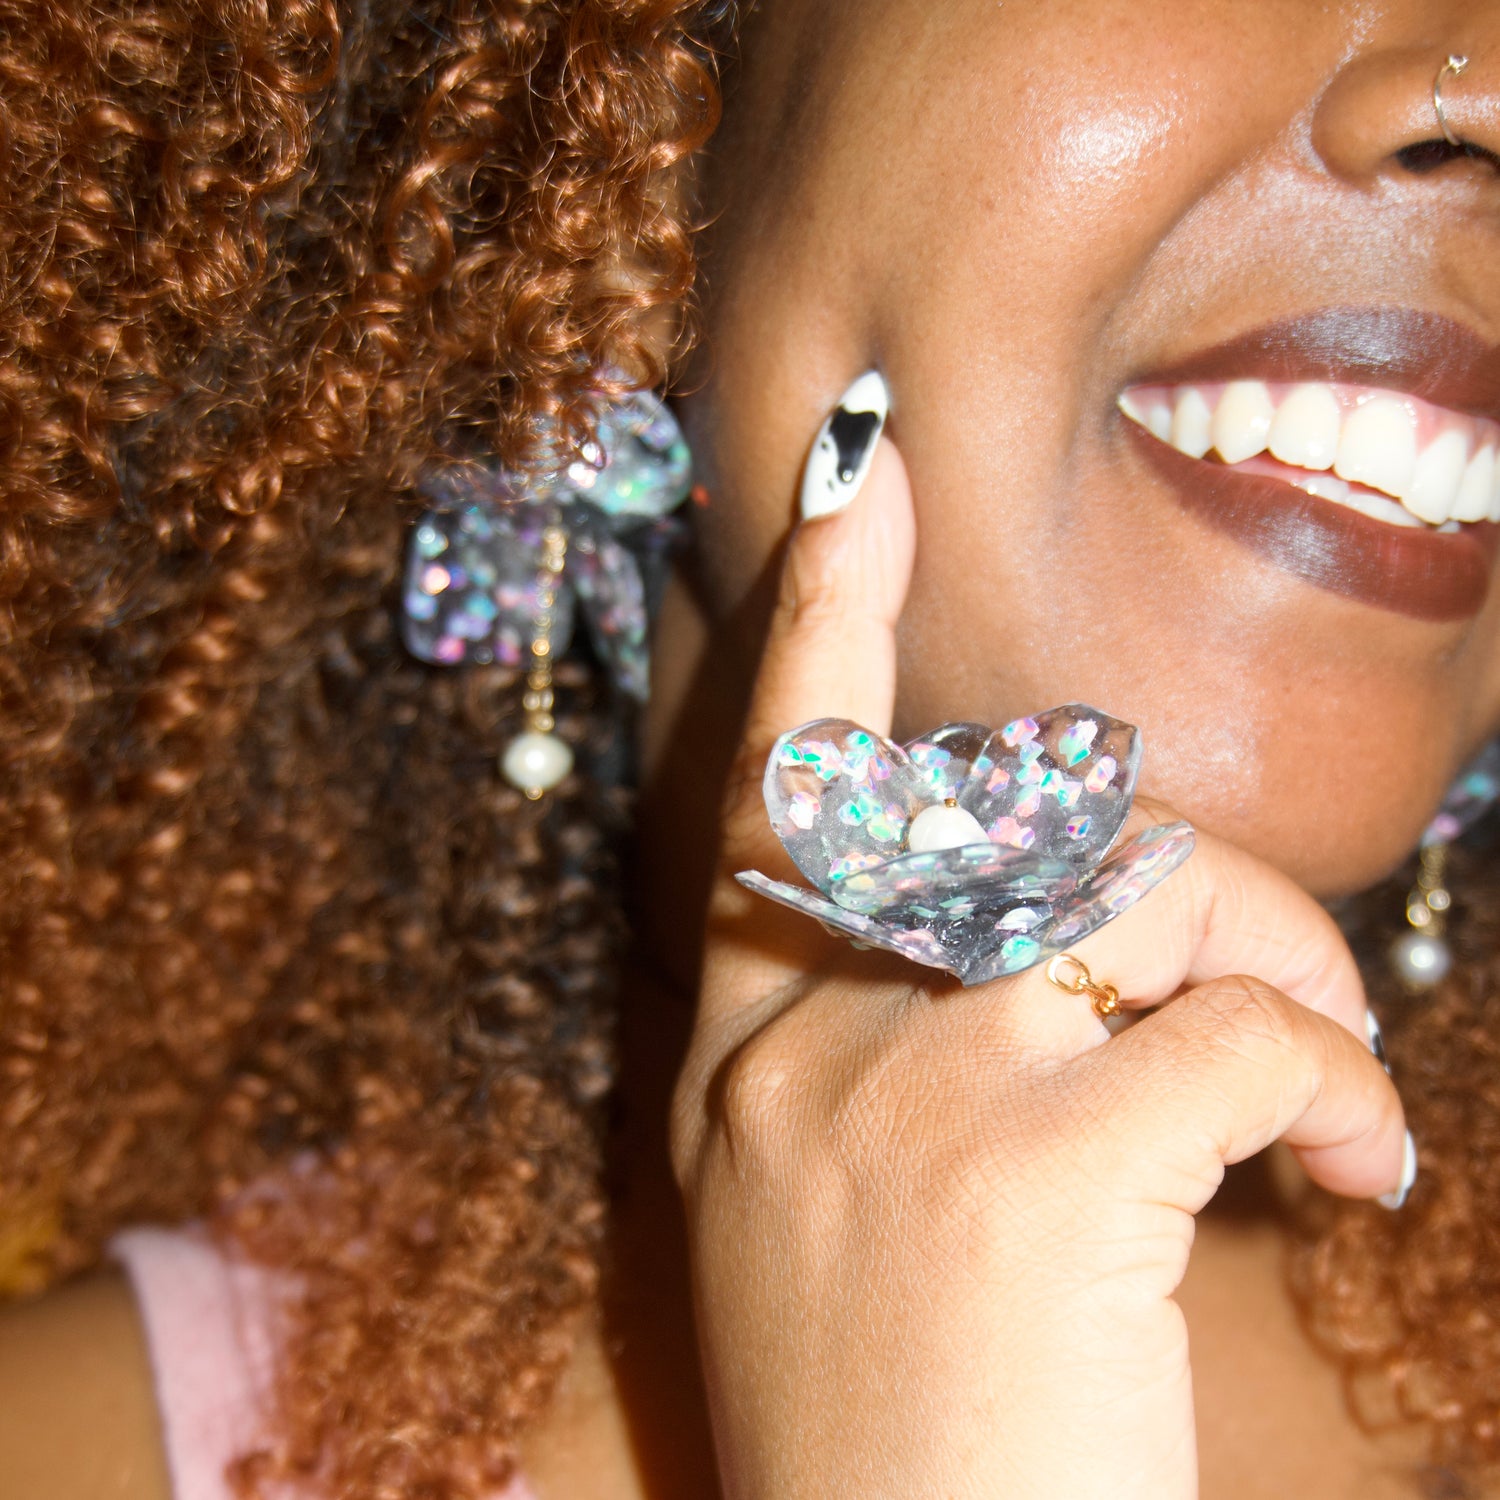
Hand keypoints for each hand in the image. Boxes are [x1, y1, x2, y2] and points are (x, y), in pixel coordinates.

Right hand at [670, 433, 1409, 1499]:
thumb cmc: (890, 1434)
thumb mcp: (823, 1219)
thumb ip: (879, 1052)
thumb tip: (1041, 940)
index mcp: (744, 1063)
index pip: (775, 794)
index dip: (820, 617)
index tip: (860, 470)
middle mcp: (804, 1051)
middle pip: (1005, 821)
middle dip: (1180, 863)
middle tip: (1283, 961)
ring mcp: (906, 1097)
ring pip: (1125, 887)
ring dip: (1273, 954)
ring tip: (1322, 1071)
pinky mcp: (1033, 1174)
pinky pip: (1232, 1036)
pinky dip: (1327, 1087)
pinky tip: (1341, 1182)